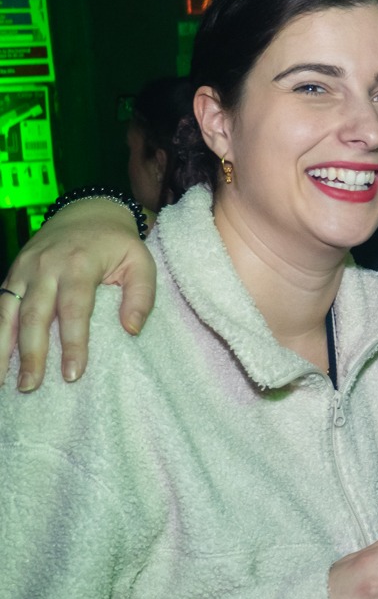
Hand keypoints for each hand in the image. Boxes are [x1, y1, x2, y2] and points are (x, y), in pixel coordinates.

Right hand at [2, 198, 157, 391]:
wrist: (87, 212)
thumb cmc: (118, 243)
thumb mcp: (141, 262)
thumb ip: (142, 296)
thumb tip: (132, 329)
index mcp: (78, 265)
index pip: (74, 310)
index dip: (73, 343)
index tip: (74, 374)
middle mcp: (44, 268)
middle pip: (34, 315)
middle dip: (32, 353)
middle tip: (31, 386)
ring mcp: (23, 270)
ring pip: (7, 313)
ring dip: (2, 348)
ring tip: (0, 382)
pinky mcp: (12, 274)